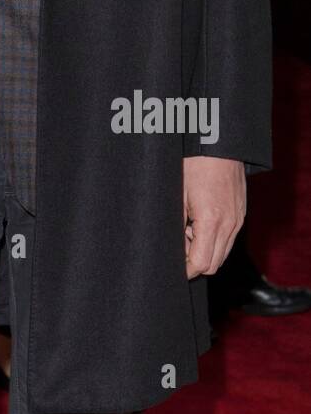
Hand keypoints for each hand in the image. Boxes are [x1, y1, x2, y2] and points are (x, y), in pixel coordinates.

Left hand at [182, 156, 245, 277]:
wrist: (219, 144)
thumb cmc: (194, 164)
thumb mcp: (177, 194)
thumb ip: (176, 224)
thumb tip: (172, 247)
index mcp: (211, 220)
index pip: (201, 262)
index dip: (185, 268)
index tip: (172, 264)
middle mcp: (229, 224)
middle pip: (213, 265)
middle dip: (194, 262)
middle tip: (178, 244)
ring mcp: (238, 220)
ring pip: (222, 254)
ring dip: (204, 251)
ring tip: (188, 230)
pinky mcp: (240, 215)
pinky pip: (228, 240)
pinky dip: (214, 241)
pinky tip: (199, 223)